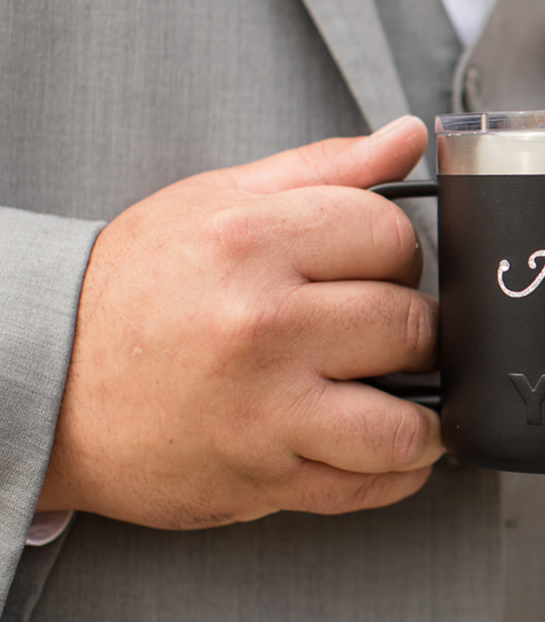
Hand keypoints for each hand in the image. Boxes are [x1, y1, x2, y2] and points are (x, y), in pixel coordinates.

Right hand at [39, 117, 443, 529]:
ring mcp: (265, 410)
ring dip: (423, 415)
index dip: (397, 253)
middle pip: (410, 326)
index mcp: (250, 242)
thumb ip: (324, 169)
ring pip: (406, 423)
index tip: (377, 269)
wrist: (44, 382)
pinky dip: (399, 470)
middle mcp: (261, 326)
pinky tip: (385, 444)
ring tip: (401, 397)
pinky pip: (373, 484)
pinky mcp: (264, 478)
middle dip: (414, 330)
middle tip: (382, 334)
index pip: (392, 236)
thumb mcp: (217, 203)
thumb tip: (409, 137)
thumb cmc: (136, 290)